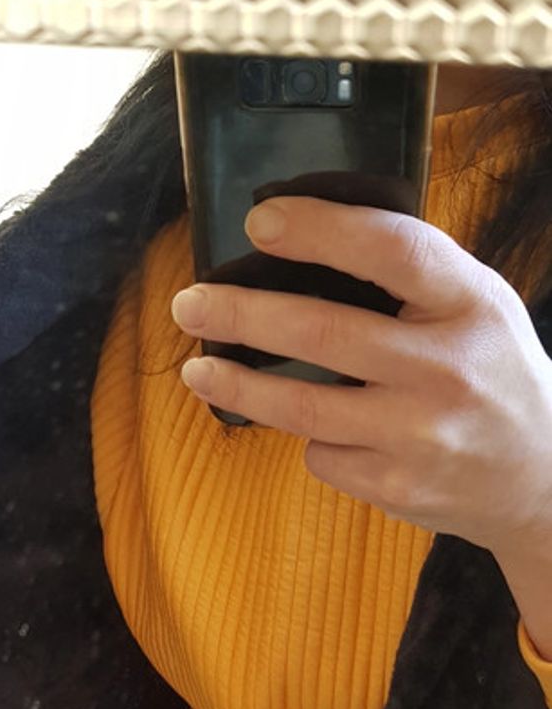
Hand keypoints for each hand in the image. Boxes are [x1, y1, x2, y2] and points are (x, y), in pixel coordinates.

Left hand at [171, 196, 551, 554]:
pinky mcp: (397, 486)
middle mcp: (446, 371)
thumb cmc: (495, 376)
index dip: (319, 230)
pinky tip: (319, 427)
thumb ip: (414, 276)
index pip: (390, 251)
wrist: (542, 479)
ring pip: (303, 408)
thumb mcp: (479, 307)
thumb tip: (306, 240)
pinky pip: (323, 454)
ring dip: (238, 385)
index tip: (261, 221)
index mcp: (471, 305)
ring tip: (198, 368)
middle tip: (190, 303)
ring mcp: (420, 436)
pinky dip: (310, 437)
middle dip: (242, 315)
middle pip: (323, 334)